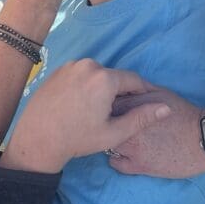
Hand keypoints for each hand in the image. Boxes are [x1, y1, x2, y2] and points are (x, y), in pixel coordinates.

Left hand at [1, 60, 156, 172]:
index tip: (146, 103)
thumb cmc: (77, 138)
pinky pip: (80, 75)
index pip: (133, 80)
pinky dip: (85, 86)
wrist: (38, 138)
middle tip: (116, 113)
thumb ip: (142, 118)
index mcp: (104, 78)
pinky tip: (80, 106)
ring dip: (101, 89)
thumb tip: (166, 108)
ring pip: (96, 76)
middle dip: (119, 92)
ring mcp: (71, 65)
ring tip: (96, 112)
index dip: (142, 92)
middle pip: (114, 77)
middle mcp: (88, 65)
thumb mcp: (114, 132)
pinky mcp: (58, 70)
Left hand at [108, 87, 204, 178]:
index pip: (108, 101)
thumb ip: (138, 90)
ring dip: (112, 139)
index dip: (111, 104)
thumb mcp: (160, 93)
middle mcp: (125, 127)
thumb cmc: (184, 113)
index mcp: (130, 105)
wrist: (203, 139)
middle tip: (120, 122)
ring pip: (107, 143)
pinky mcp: (137, 166)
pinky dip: (118, 156)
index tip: (119, 108)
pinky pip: (114, 161)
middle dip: (108, 120)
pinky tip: (127, 153)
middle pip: (104, 122)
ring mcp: (129, 148)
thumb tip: (124, 89)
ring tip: (124, 138)